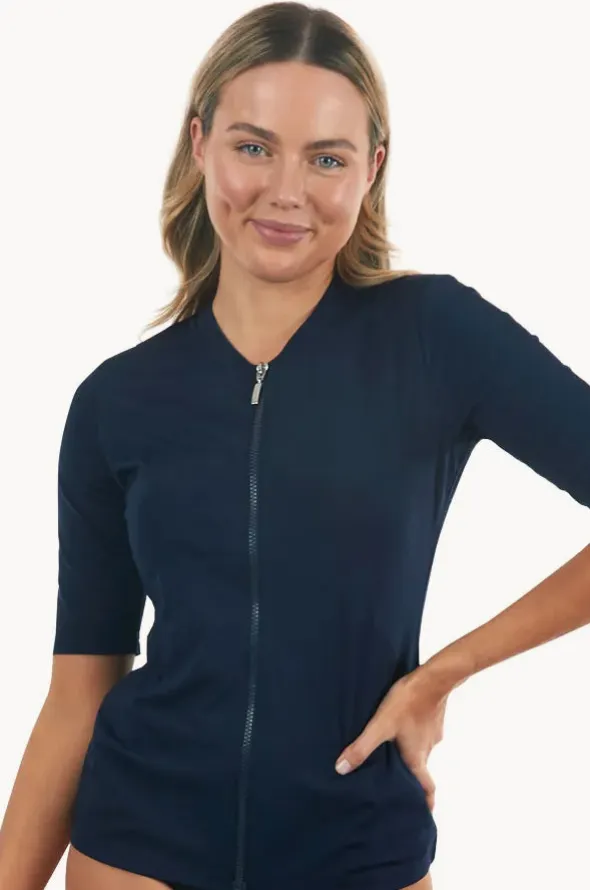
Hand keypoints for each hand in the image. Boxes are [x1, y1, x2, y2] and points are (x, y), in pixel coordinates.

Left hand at [334, 668, 450, 811]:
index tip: (424, 813)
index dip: (426, 801)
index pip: (427, 787)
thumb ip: (362, 747)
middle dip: (409, 776)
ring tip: (391, 749)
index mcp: (417, 757)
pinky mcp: (433, 717)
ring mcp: (433, 732)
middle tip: (395, 779)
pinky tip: (401, 724)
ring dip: (409, 752)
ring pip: (420, 748)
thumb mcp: (380, 725)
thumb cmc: (407, 703)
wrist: (433, 678)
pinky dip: (412, 733)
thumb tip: (342, 769)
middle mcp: (428, 748)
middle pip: (420, 768)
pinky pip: (422, 731)